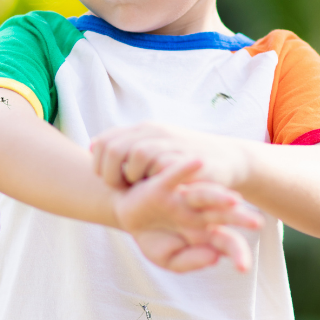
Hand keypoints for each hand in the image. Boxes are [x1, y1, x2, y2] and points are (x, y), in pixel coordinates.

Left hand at [91, 122, 251, 189]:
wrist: (227, 160)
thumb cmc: (186, 162)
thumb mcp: (153, 150)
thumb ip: (124, 148)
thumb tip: (92, 146)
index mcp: (142, 130)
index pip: (104, 141)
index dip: (99, 163)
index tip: (109, 180)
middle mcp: (154, 132)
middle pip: (114, 148)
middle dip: (110, 173)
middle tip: (121, 188)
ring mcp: (171, 143)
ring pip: (136, 155)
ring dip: (133, 176)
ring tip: (140, 187)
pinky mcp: (186, 157)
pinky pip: (161, 165)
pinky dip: (155, 179)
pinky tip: (158, 189)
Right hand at [114, 158, 262, 272]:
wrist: (128, 216)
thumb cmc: (153, 236)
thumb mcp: (168, 257)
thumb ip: (190, 261)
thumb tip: (215, 257)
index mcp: (205, 232)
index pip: (226, 242)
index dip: (237, 253)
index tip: (243, 267)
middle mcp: (198, 213)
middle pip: (222, 215)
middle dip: (239, 218)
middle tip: (257, 223)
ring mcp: (181, 198)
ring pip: (203, 195)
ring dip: (218, 196)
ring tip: (233, 199)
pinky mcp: (162, 186)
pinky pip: (174, 176)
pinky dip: (184, 169)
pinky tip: (198, 162)